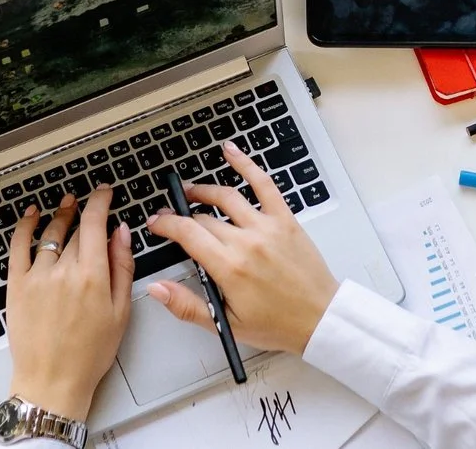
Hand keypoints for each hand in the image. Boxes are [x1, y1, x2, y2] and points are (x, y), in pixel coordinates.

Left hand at [5, 189, 131, 421]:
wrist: (52, 380)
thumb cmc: (88, 354)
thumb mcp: (120, 312)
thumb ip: (122, 268)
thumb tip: (122, 235)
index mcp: (93, 277)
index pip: (96, 224)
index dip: (101, 202)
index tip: (104, 192)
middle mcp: (63, 271)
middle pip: (76, 231)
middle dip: (85, 215)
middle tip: (90, 206)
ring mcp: (37, 277)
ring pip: (50, 234)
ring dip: (60, 216)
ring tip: (66, 206)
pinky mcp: (17, 286)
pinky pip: (18, 247)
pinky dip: (24, 227)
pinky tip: (31, 215)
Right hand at [143, 141, 340, 354]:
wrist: (319, 318)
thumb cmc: (277, 324)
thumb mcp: (226, 324)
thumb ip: (187, 305)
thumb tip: (157, 288)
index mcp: (230, 268)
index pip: (187, 233)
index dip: (166, 225)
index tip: (156, 224)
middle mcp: (247, 242)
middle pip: (203, 218)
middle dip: (181, 214)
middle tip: (171, 216)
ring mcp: (267, 227)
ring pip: (226, 197)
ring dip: (204, 190)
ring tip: (190, 191)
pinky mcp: (285, 220)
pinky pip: (264, 185)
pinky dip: (246, 164)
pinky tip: (230, 152)